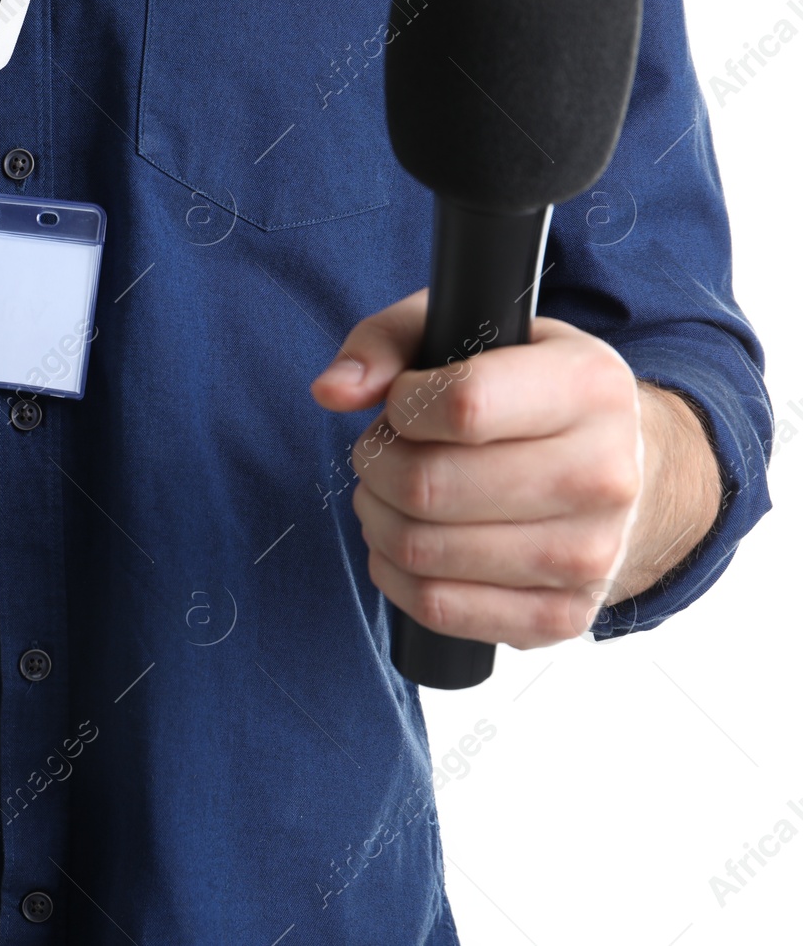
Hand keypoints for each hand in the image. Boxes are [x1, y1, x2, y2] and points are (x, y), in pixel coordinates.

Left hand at [311, 289, 718, 649]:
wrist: (615, 468)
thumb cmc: (522, 391)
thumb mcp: (465, 331)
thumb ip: (386, 343)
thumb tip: (332, 391)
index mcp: (590, 387)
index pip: (464, 406)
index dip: (403, 406)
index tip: (403, 402)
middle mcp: (605, 475)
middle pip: (428, 486)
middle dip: (376, 466)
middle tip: (382, 453)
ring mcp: (589, 556)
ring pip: (422, 550)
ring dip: (377, 520)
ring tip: (390, 494)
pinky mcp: (563, 616)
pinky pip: (437, 607)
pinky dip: (395, 575)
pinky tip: (405, 542)